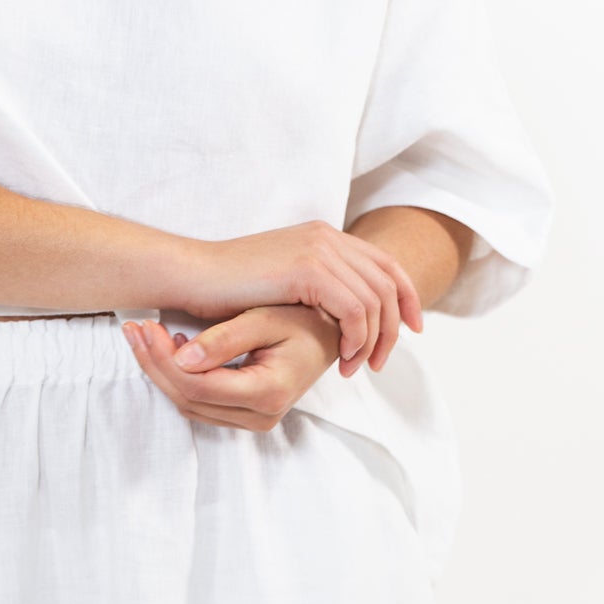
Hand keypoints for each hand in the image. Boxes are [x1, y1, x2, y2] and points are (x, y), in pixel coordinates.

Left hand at [122, 304, 346, 432]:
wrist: (334, 333)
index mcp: (268, 393)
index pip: (198, 385)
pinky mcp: (247, 415)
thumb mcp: (267, 319)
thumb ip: (226, 340)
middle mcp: (261, 416)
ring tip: (145, 334)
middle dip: (154, 363)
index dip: (164, 358)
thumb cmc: (306, 319)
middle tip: (134, 327)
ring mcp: (254, 420)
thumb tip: (182, 358)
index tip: (145, 325)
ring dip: (161, 371)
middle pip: (188, 398)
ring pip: (189, 404)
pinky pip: (201, 404)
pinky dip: (178, 378)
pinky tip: (170, 349)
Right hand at [180, 221, 423, 378]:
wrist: (191, 276)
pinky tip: (341, 358)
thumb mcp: (281, 282)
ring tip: (353, 368)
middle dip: (394, 328)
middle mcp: (327, 236)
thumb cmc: (226, 288)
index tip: (412, 330)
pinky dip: (356, 338)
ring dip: (371, 340)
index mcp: (324, 235)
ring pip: (375, 301)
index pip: (386, 264)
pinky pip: (355, 310)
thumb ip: (314, 286)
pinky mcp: (308, 269)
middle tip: (378, 364)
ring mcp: (319, 249)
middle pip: (389, 282)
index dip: (407, 297)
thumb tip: (342, 312)